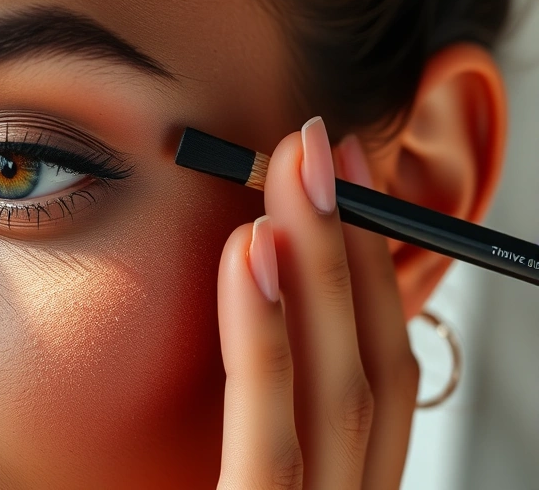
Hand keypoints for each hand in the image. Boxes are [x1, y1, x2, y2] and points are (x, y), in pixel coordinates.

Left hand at [216, 117, 419, 488]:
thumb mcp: (222, 470)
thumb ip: (250, 414)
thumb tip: (248, 289)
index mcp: (338, 485)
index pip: (379, 372)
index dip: (371, 270)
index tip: (343, 181)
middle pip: (371, 368)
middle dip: (355, 247)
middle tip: (322, 144)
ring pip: (338, 389)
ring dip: (325, 268)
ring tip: (297, 169)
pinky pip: (269, 438)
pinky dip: (266, 339)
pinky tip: (252, 251)